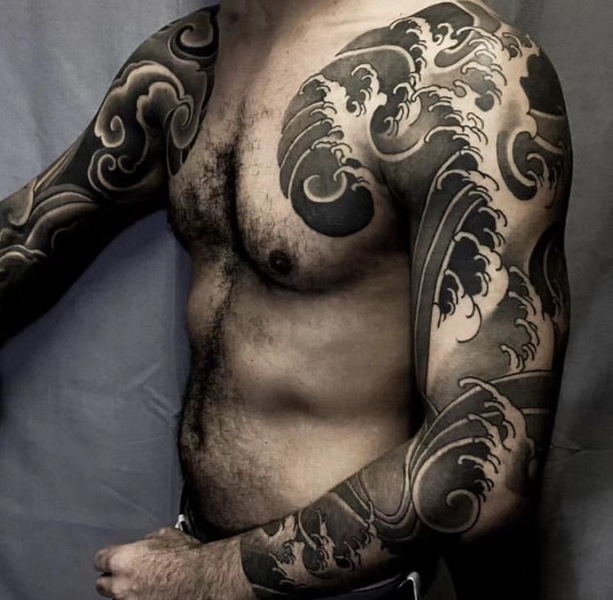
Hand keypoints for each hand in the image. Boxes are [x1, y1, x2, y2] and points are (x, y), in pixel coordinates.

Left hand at [94, 527, 254, 599]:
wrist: (201, 578)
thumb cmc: (185, 556)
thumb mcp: (165, 535)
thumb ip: (146, 541)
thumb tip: (144, 545)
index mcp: (122, 560)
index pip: (99, 559)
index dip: (108, 557)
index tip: (114, 558)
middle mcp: (120, 585)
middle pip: (101, 585)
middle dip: (112, 579)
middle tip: (127, 574)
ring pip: (118, 599)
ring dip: (126, 592)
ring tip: (144, 585)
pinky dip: (139, 599)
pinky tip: (152, 593)